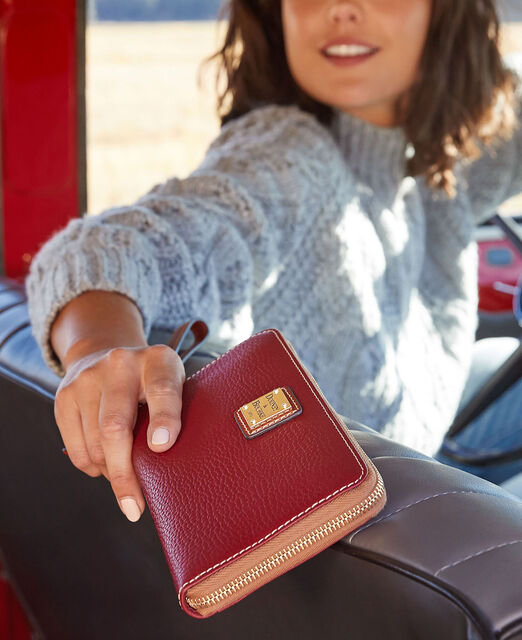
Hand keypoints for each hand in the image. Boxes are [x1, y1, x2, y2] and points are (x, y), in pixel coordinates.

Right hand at [54, 344, 185, 521]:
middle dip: (125, 473)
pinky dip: (91, 467)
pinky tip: (105, 465)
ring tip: (125, 479)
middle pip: (115, 427)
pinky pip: (76, 448)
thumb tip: (167, 462)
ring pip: (94, 443)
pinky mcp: (64, 396)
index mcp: (158, 360)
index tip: (162, 447)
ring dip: (109, 472)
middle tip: (134, 506)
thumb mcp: (173, 386)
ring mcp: (88, 379)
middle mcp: (120, 363)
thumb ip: (176, 413)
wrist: (106, 352)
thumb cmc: (152, 382)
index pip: (162, 390)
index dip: (164, 419)